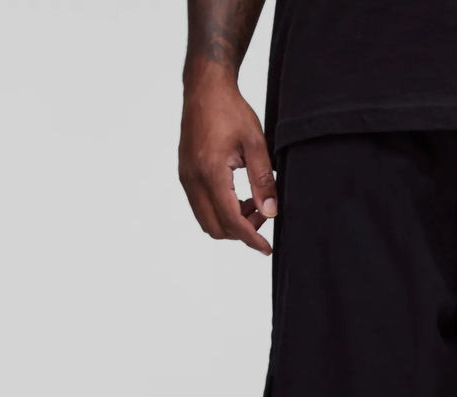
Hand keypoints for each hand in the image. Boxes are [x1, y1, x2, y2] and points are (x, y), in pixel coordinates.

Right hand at [179, 73, 276, 255]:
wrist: (204, 87)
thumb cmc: (230, 110)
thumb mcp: (256, 144)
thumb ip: (264, 181)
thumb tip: (271, 213)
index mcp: (210, 172)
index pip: (231, 220)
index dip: (251, 238)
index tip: (267, 248)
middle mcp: (192, 179)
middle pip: (216, 228)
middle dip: (241, 231)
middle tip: (263, 214)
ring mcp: (186, 177)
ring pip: (207, 220)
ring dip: (231, 221)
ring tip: (253, 202)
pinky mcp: (185, 174)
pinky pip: (201, 206)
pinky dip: (221, 210)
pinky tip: (239, 195)